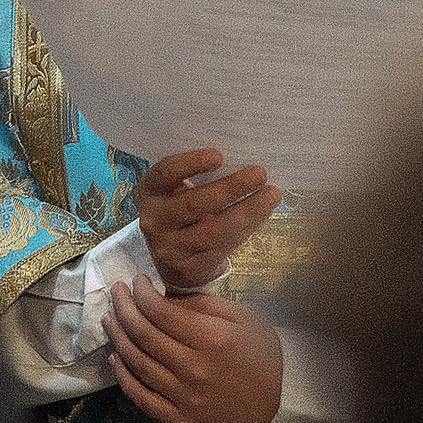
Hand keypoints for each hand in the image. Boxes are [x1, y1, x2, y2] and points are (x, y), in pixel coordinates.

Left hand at [106, 280, 283, 422]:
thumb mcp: (240, 317)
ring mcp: (185, 397)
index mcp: (212, 339)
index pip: (161, 313)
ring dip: (118, 339)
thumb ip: (200, 304)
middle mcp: (195, 369)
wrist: (278, 403)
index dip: (141, 294)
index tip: (135, 281)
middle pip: (144, 337)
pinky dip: (124, 379)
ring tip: (109, 320)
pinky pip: (143, 399)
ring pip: (139, 365)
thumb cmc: (261, 353)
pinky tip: (115, 360)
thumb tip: (162, 294)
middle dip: (124, 310)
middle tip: (115, 293)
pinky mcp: (180, 419)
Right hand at [135, 148, 280, 290]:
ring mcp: (170, 248)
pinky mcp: (189, 268)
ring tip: (272, 194)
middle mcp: (154, 220)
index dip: (191, 163)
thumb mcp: (178, 189)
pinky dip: (247, 229)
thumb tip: (241, 153)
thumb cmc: (183, 210)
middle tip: (259, 173)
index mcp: (150, 191)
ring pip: (213, 231)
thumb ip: (198, 173)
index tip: (219, 156)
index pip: (165, 173)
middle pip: (194, 203)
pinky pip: (222, 248)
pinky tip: (262, 214)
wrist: (174, 259)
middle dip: (231, 188)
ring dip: (248, 211)